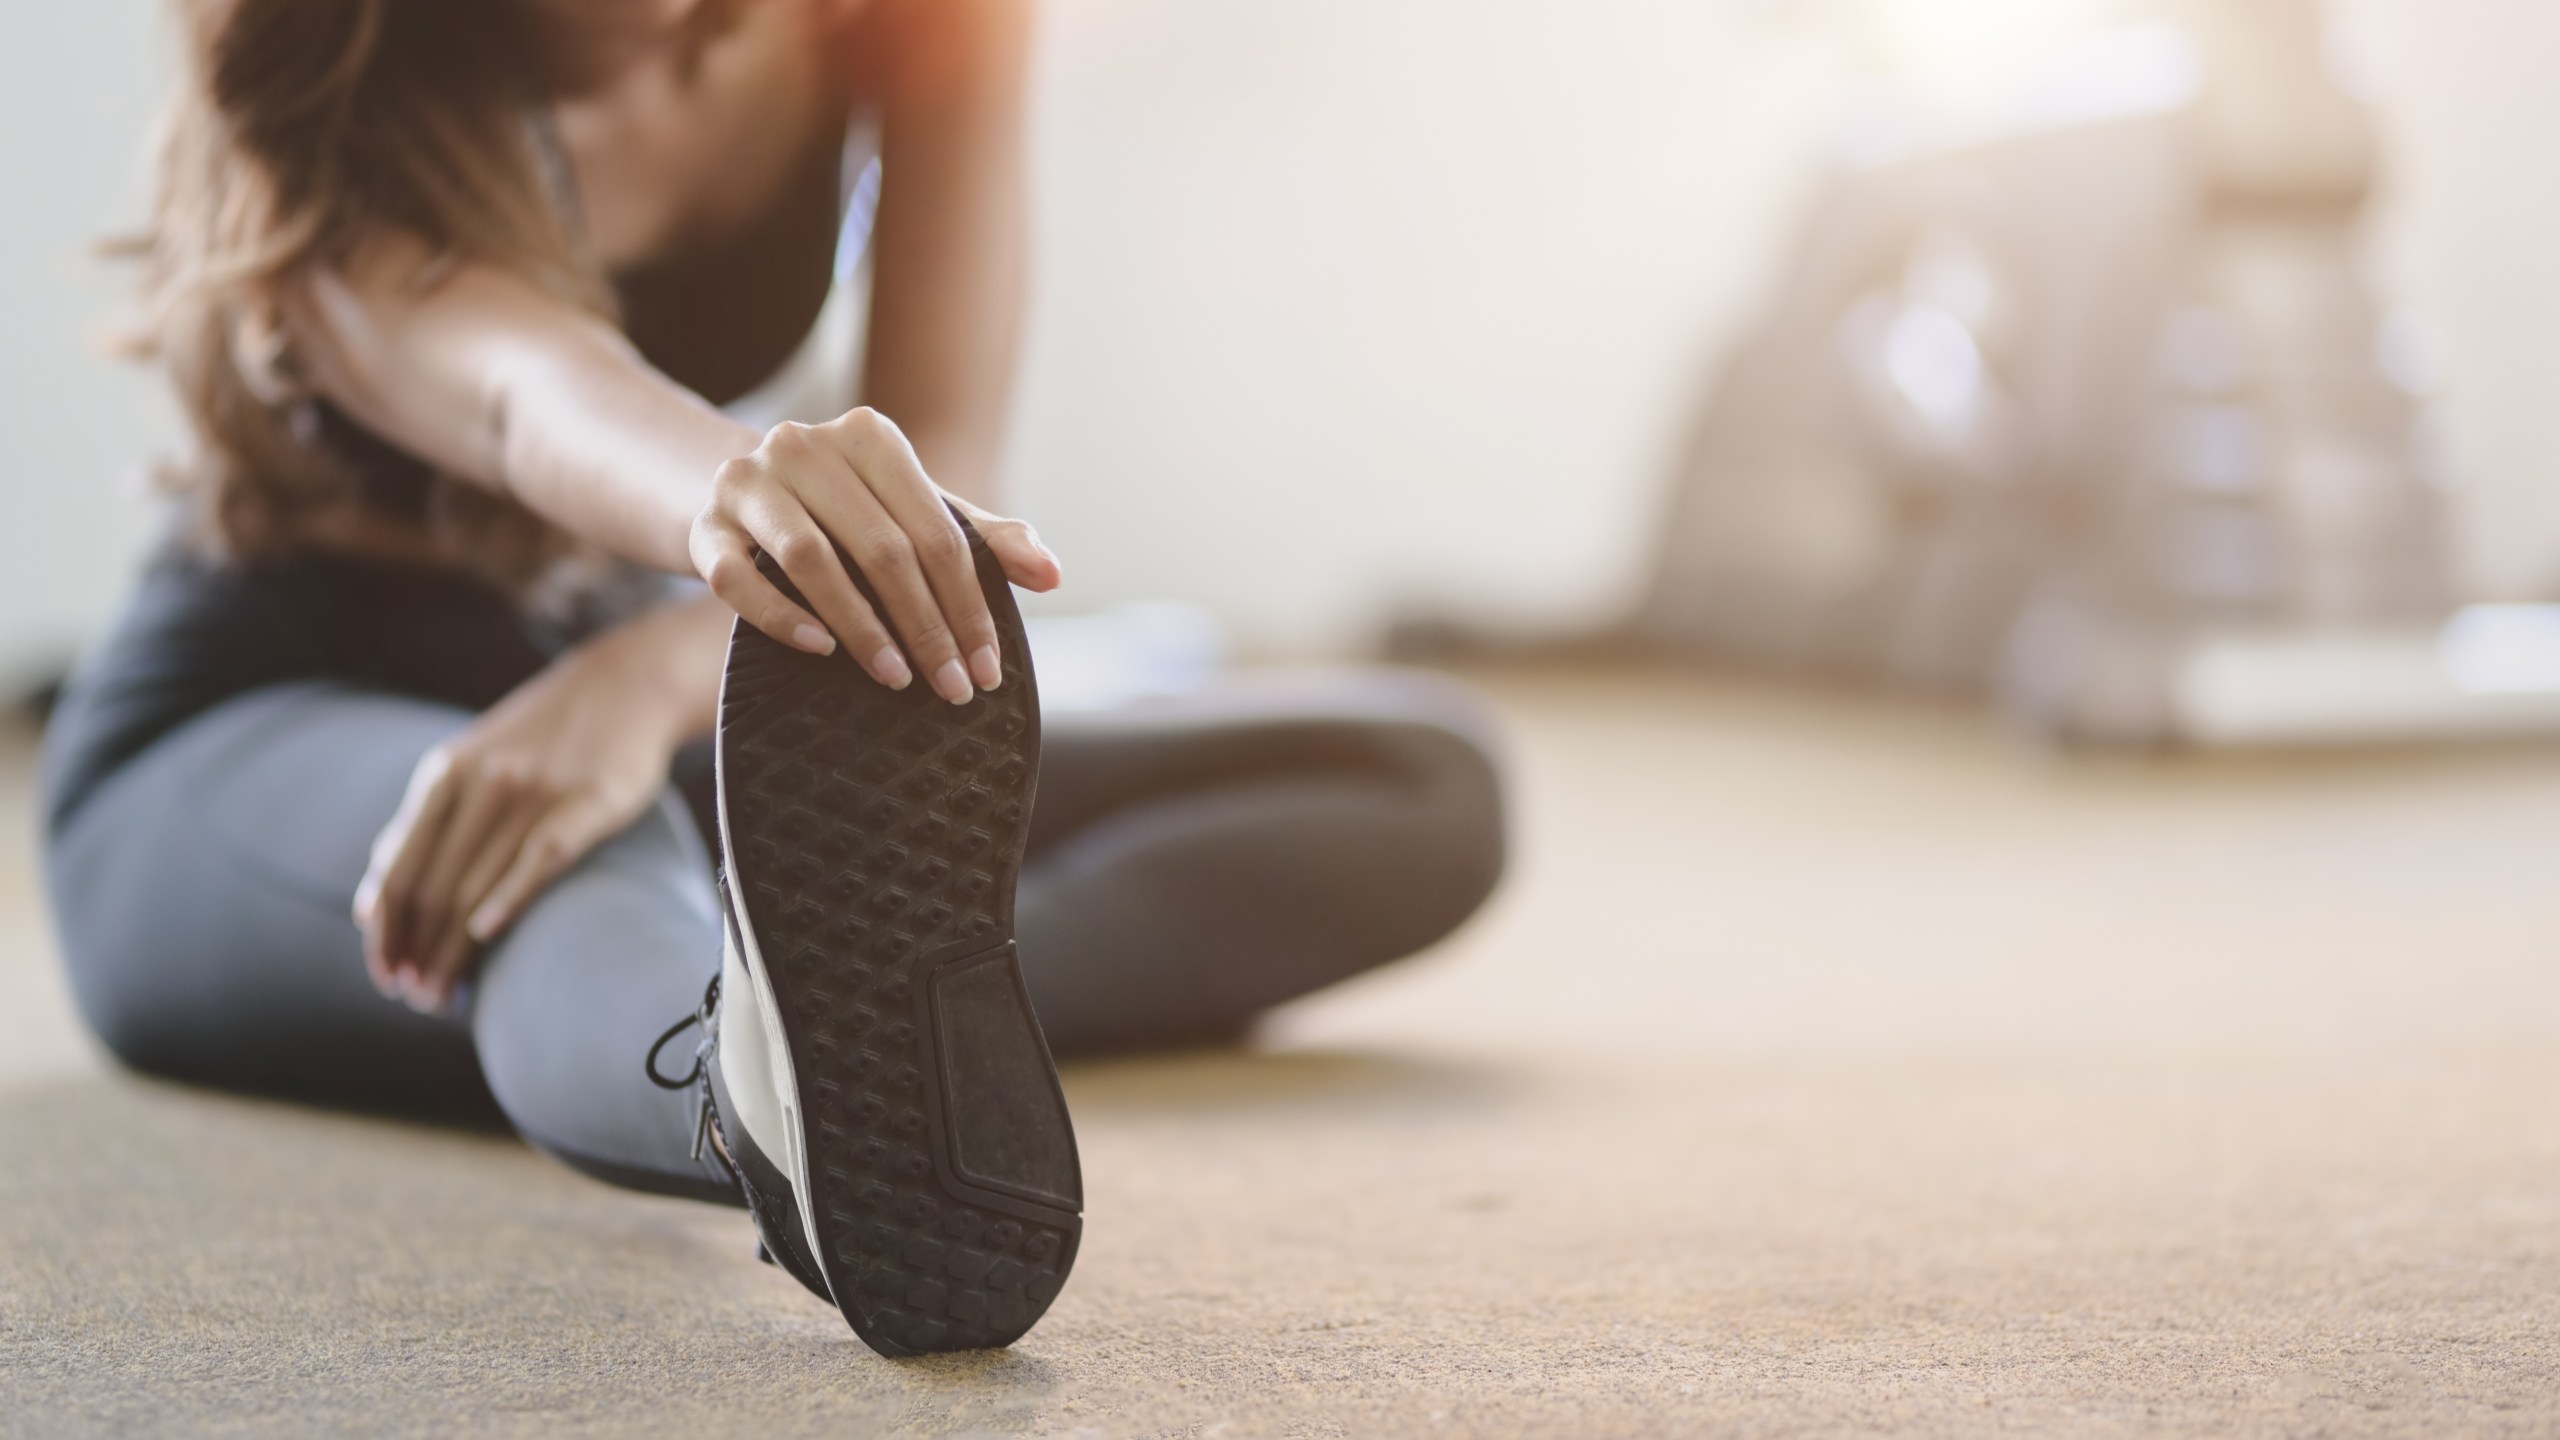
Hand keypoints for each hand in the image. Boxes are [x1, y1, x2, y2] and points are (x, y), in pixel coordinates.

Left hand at [352, 603, 722, 1011]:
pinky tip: (488, 933)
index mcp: (445, 775)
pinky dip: (510, 895)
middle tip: (416, 997)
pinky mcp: (590, 801)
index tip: (385, 974)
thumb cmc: (546, 736)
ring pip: (478, 883)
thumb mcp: (470, 762)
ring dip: (454, 948)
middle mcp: (484, 783)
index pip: (399, 869)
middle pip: (435, 886)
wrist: (628, 683)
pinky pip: (542, 855)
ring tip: (444, 993)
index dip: (386, 930)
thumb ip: (423, 824)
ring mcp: (537, 791)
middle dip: (418, 950)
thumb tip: (371, 898)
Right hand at [688, 407, 1061, 704]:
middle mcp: (805, 446)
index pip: (936, 530)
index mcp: (870, 437)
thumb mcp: (913, 510)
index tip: (988, 666)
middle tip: (951, 687)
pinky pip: (738, 578)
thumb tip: (1053, 573)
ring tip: (897, 677)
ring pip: (811, 560)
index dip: (968, 603)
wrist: (734, 491)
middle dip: (926, 627)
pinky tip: (821, 650)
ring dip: (862, 627)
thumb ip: (984, 538)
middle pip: (882, 548)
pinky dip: (781, 617)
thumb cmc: (844, 509)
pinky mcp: (703, 526)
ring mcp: (747, 482)